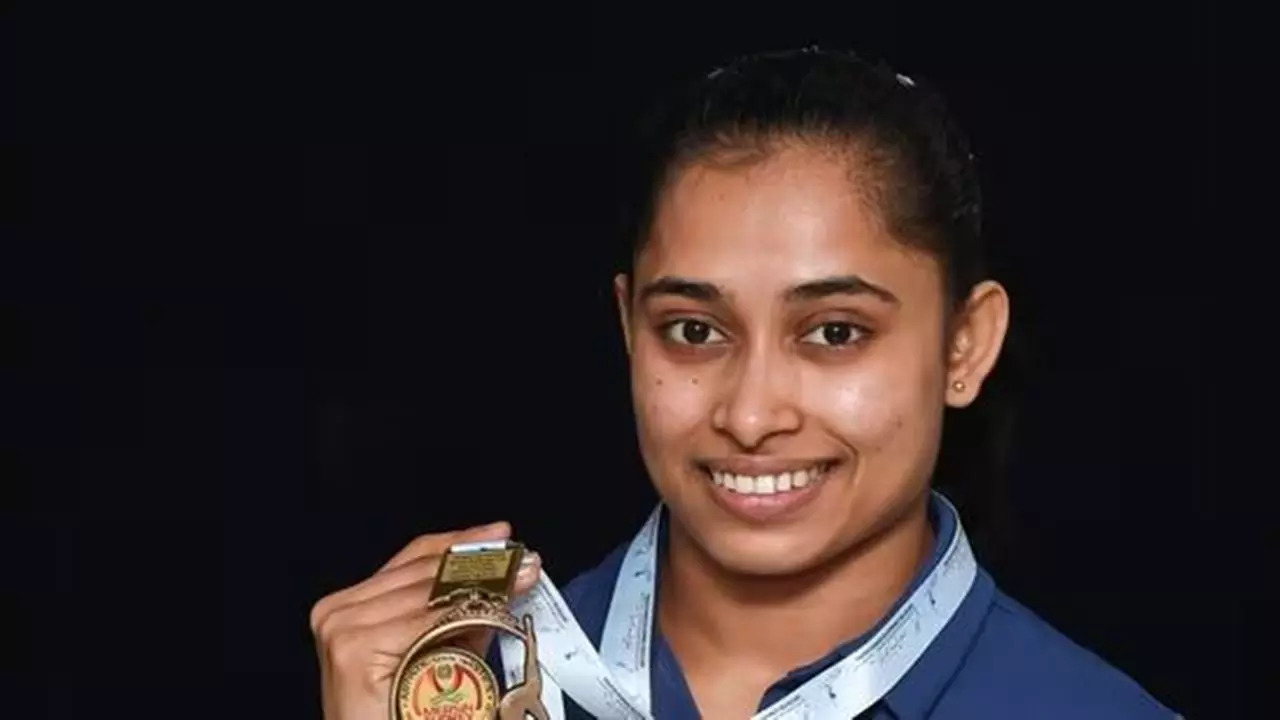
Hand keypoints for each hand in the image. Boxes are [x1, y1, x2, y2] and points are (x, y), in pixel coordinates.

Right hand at [310, 522, 541, 719]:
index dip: (460, 544)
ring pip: (428, 594)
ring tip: (518, 579)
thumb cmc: (395, 716)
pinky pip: (424, 624)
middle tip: (523, 560)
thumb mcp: (433, 655)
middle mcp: (339, 610)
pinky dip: (463, 614)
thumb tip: (502, 586)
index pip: (414, 558)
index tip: (499, 536)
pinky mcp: (353, 649)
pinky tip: (494, 606)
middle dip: (480, 564)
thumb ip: (460, 619)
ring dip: (479, 585)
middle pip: (423, 572)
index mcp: (350, 605)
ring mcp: (342, 627)